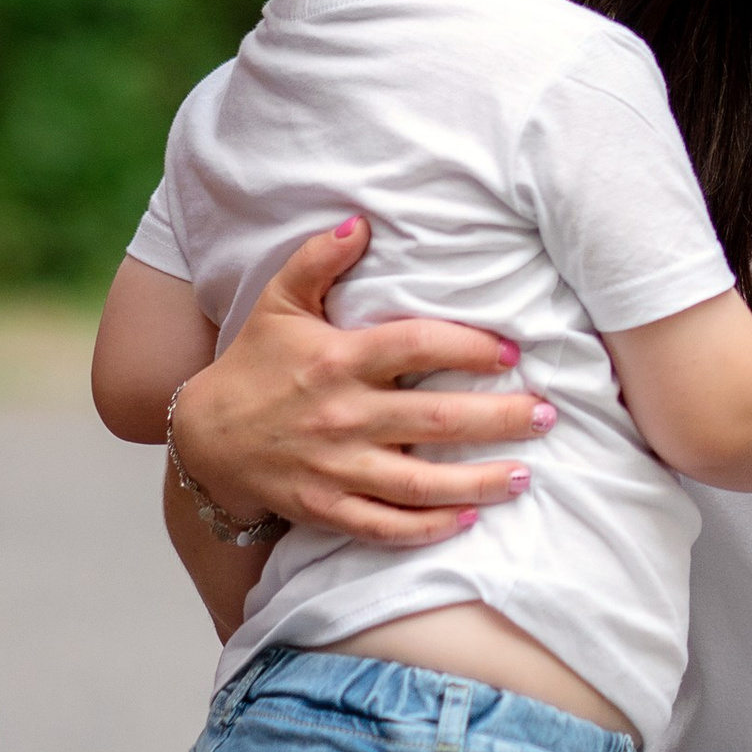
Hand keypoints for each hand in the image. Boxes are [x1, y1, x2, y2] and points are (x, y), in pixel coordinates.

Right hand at [168, 219, 541, 544]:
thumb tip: (361, 222)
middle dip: (500, 419)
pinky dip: (427, 529)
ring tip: (525, 476)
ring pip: (419, 484)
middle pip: (435, 420)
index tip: (513, 352)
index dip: (469, 348)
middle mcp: (342, 415)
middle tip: (548, 415)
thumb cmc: (254, 364)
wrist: (203, 437)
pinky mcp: (325, 507)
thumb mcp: (279, 303)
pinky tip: (468, 520)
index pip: (416, 348)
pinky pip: (384, 526)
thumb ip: (318, 260)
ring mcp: (334, 467)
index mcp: (338, 359)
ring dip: (478, 482)